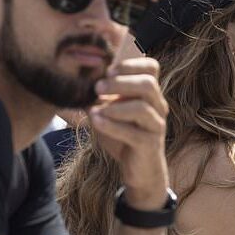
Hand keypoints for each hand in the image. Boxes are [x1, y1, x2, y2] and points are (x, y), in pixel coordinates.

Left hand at [88, 57, 169, 209]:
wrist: (138, 170)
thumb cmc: (123, 137)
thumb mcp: (109, 113)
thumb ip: (99, 98)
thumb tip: (77, 82)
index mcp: (150, 94)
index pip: (152, 67)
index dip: (131, 64)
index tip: (109, 70)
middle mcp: (158, 107)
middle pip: (148, 84)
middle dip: (120, 83)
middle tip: (98, 87)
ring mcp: (156, 126)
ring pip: (143, 108)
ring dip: (115, 106)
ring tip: (95, 109)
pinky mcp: (150, 144)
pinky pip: (134, 132)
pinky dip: (112, 126)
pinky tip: (96, 122)